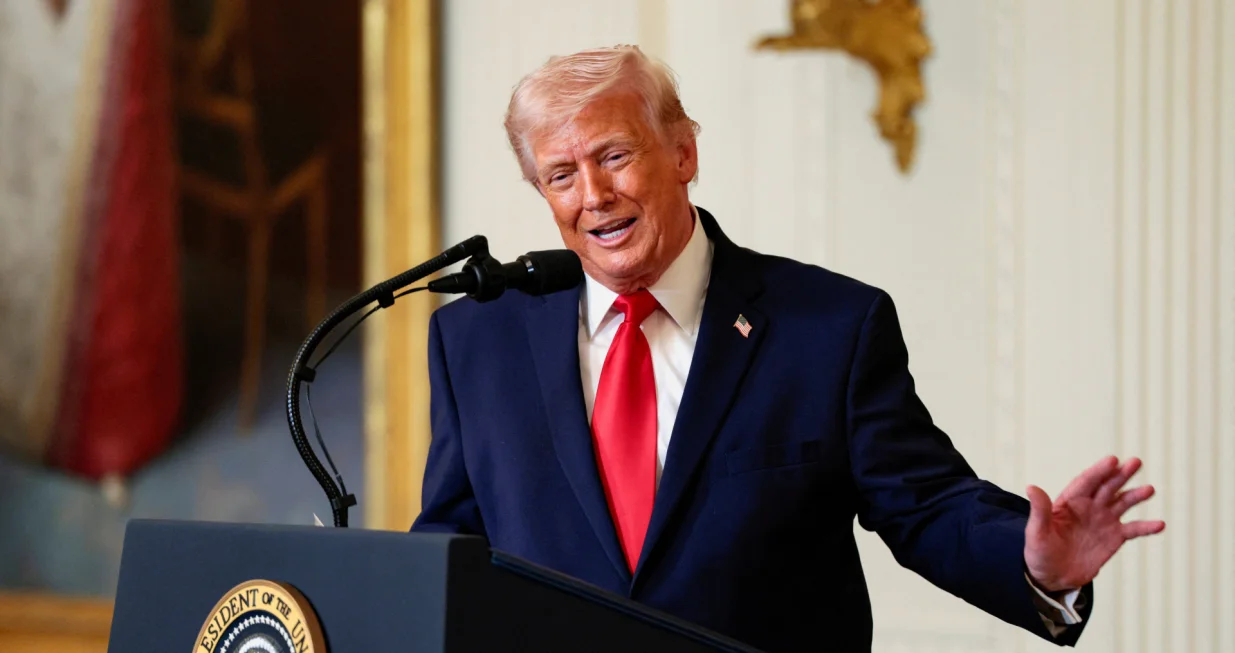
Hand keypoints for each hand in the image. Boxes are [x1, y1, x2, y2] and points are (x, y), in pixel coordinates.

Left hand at [1024, 456, 1164, 592]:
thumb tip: (1031, 487)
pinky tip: (1160, 524)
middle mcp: (1089, 507)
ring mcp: (1103, 521)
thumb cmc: (1039, 552)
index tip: (1112, 460)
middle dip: (1121, 475)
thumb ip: (1039, 511)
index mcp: (1069, 501)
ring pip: (1122, 503)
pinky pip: (1133, 530)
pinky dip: (1146, 527)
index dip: (1099, 471)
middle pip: (1107, 487)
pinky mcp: (1114, 537)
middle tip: (1136, 462)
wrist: (1052, 576)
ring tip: (1149, 490)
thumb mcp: (1036, 532)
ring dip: (1135, 496)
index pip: (1086, 481)